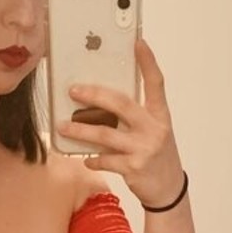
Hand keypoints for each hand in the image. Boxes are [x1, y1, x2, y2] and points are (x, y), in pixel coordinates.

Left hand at [57, 38, 184, 208]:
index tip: (138, 42)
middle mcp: (154, 129)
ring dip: (80, 130)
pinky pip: (105, 159)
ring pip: (105, 134)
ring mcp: (144, 149)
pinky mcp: (133, 168)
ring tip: (63, 126)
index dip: (148, 62)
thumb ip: (134, 115)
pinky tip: (85, 157)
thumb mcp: (153, 130)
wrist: (168, 189)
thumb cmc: (157, 155)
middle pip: (121, 104)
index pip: (156, 83)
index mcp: (160, 115)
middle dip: (94, 95)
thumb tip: (102, 101)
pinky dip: (92, 158)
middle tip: (73, 90)